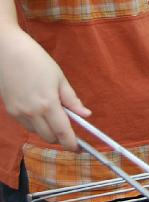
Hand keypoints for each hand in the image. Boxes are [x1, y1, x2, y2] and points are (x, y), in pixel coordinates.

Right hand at [0, 37, 90, 151]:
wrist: (8, 53)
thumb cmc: (37, 62)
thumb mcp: (60, 79)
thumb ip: (72, 100)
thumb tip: (86, 115)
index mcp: (48, 104)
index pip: (63, 132)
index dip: (72, 143)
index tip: (80, 148)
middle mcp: (32, 113)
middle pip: (49, 137)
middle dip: (61, 138)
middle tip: (70, 130)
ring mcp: (18, 113)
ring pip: (37, 132)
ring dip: (48, 131)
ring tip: (56, 116)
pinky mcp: (10, 111)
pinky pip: (26, 125)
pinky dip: (37, 124)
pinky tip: (41, 111)